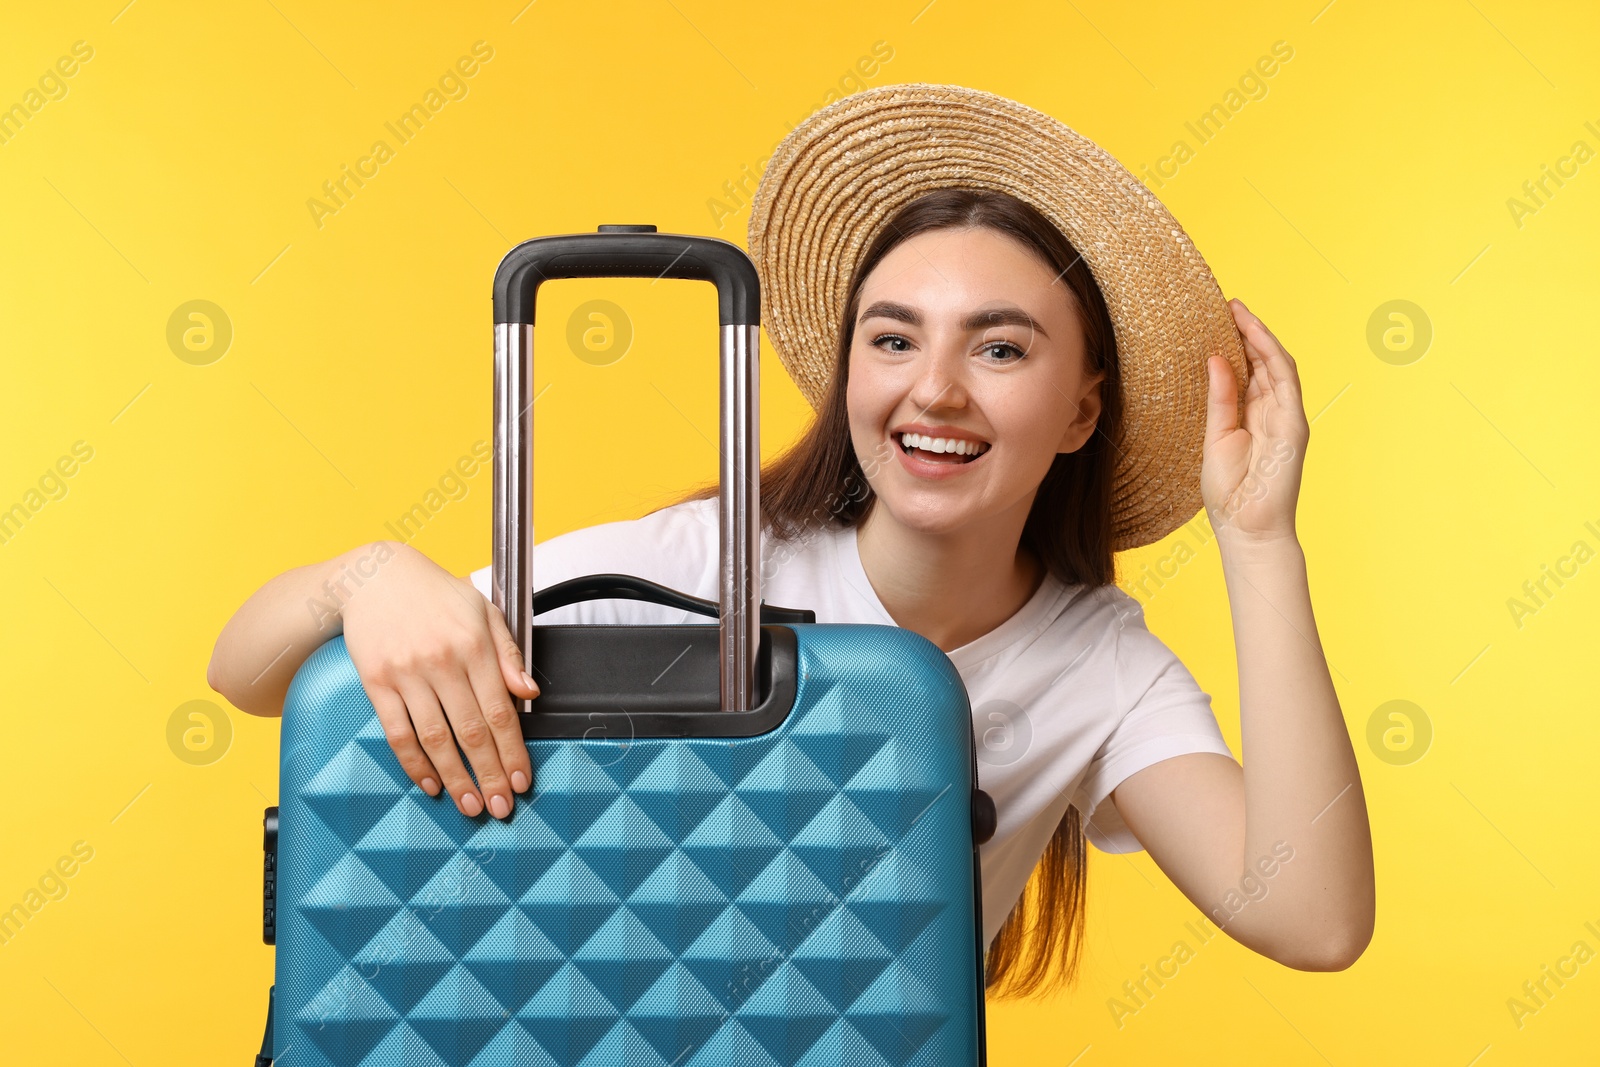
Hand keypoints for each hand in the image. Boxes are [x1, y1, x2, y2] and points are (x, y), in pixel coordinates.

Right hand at [339, 542, 538, 818]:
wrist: (376, 576)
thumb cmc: (436, 595)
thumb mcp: (484, 611)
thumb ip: (510, 654)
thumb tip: (531, 693)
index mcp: (474, 645)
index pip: (501, 711)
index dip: (513, 752)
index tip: (521, 781)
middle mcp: (442, 661)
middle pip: (471, 732)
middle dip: (488, 775)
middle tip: (500, 808)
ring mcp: (407, 674)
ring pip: (435, 739)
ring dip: (455, 778)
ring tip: (469, 805)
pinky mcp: (376, 682)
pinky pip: (397, 733)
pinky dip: (414, 764)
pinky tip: (431, 783)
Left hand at [1201, 299, 1308, 546]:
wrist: (1246, 529)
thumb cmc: (1230, 494)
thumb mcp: (1215, 438)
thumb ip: (1220, 400)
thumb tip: (1216, 359)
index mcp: (1252, 416)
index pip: (1249, 370)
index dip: (1237, 343)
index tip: (1218, 317)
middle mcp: (1272, 412)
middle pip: (1264, 362)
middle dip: (1248, 331)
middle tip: (1227, 303)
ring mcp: (1286, 417)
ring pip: (1278, 365)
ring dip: (1260, 335)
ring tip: (1238, 310)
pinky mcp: (1294, 425)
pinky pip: (1286, 382)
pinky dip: (1271, 356)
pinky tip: (1253, 336)